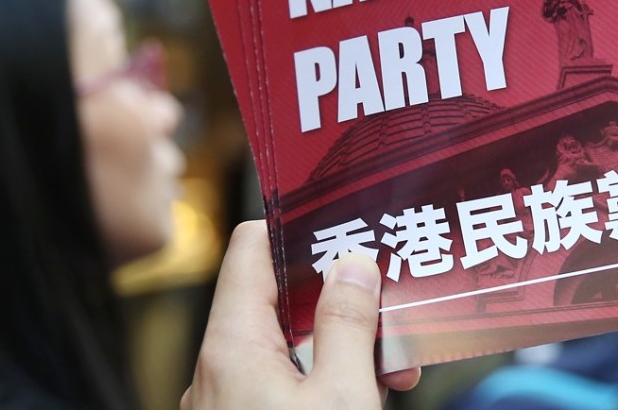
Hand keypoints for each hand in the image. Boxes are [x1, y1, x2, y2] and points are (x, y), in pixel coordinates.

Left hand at [181, 221, 419, 408]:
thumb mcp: (341, 399)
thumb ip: (348, 327)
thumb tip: (353, 265)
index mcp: (232, 347)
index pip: (252, 248)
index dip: (298, 228)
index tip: (347, 224)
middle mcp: (220, 368)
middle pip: (281, 301)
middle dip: (341, 299)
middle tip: (394, 304)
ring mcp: (230, 399)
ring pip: (290, 348)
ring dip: (343, 348)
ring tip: (397, 367)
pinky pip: (285, 384)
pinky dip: (326, 382)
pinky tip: (370, 393)